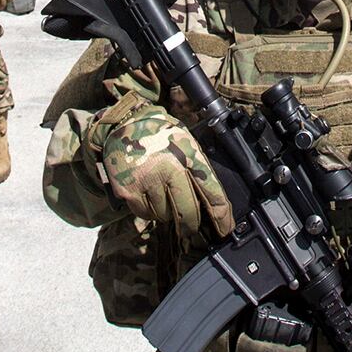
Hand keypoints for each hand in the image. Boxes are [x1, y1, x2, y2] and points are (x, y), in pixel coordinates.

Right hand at [98, 105, 235, 237]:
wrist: (125, 123)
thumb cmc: (160, 133)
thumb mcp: (185, 142)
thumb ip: (197, 168)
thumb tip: (211, 203)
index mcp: (188, 154)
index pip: (211, 190)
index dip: (221, 215)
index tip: (225, 229)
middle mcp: (170, 168)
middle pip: (188, 211)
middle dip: (192, 224)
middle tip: (192, 229)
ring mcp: (148, 180)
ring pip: (165, 215)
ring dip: (166, 212)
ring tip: (160, 193)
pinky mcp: (129, 190)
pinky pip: (144, 213)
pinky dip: (148, 210)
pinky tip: (146, 193)